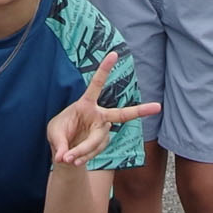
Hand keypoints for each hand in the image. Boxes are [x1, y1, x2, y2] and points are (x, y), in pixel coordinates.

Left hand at [46, 51, 159, 165]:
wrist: (65, 151)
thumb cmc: (60, 134)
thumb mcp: (54, 134)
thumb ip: (60, 145)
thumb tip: (67, 158)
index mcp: (86, 104)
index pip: (97, 85)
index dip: (105, 69)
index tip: (114, 53)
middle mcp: (99, 116)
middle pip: (121, 115)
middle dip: (140, 111)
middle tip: (158, 107)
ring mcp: (103, 130)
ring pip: (97, 142)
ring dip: (82, 152)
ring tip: (68, 158)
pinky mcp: (103, 143)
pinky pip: (94, 152)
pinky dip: (83, 157)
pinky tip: (75, 160)